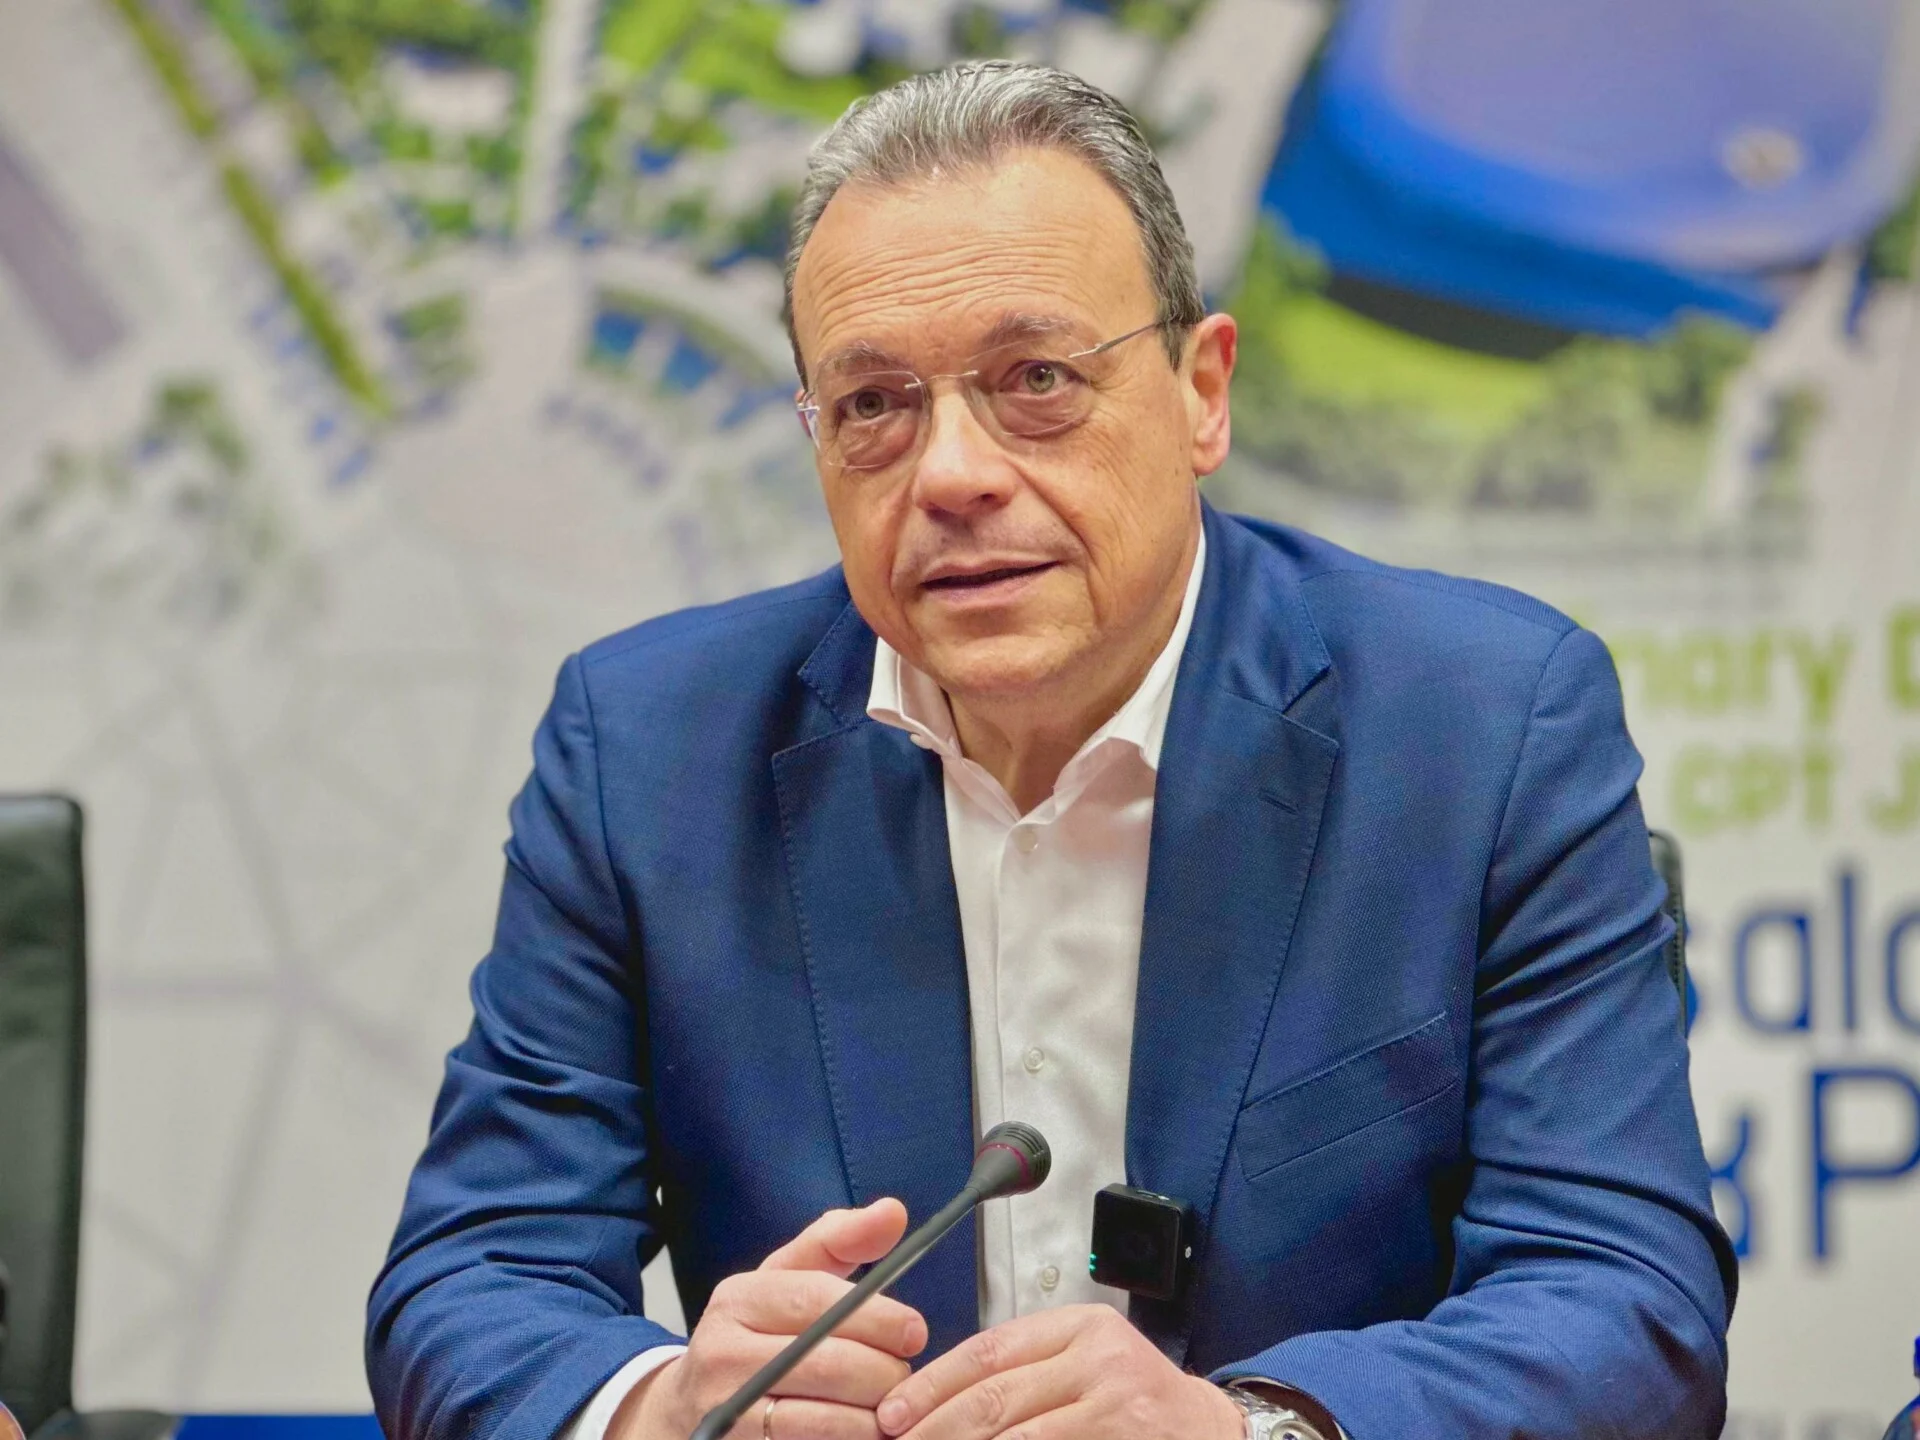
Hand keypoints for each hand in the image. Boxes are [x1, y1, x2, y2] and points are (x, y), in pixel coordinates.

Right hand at [618, 1199, 929, 1439]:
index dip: (877, 1316)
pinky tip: (863, 1434)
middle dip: (883, 1373)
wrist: (688, 1406)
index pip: (819, 1300)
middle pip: (828, 1364)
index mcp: (738, 1299)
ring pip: (824, 1420)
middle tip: (903, 1377)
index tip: (915, 1332)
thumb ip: (839, 1240)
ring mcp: (727, 1412)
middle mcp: (723, 1354)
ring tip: (890, 1410)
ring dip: (872, 1418)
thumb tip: (894, 1212)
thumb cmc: (755, 1335)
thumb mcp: (785, 1277)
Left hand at [873, 1304, 1242, 1439]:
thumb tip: (935, 1401)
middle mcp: (1098, 1360)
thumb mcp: (1089, 1362)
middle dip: (934, 1429)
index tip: (893, 1413)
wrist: (1215, 1434)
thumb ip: (1026, 1370)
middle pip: (993, 1398)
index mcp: (1081, 1327)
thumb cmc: (1139, 1401)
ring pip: (1014, 1438)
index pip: (987, 1350)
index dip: (932, 1385)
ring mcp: (1115, 1407)